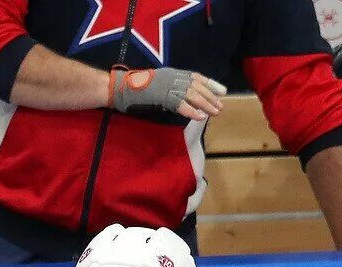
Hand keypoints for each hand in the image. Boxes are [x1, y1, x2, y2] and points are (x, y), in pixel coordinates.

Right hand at [109, 66, 226, 119]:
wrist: (119, 88)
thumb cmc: (134, 88)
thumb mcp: (156, 84)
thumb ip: (169, 88)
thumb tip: (181, 97)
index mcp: (172, 73)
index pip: (196, 77)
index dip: (210, 83)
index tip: (222, 91)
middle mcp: (173, 77)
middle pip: (197, 86)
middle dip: (211, 96)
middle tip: (221, 105)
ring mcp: (168, 87)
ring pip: (192, 95)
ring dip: (206, 104)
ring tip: (215, 112)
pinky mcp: (162, 97)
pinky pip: (180, 104)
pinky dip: (192, 111)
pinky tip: (200, 117)